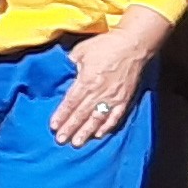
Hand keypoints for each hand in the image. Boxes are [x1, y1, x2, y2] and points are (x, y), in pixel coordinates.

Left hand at [50, 12, 171, 146]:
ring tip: (77, 143)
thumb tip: (63, 72)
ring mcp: (114, 97)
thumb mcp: (81, 51)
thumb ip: (70, 63)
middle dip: (70, 128)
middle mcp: (99, 92)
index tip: (53, 126)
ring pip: (97, 119)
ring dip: (86, 132)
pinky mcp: (125, 99)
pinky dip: (107, 126)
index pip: (71, 102)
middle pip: (82, 114)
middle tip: (61, 140)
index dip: (62, 115)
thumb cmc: (106, 45)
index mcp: (87, 80)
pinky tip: (99, 134)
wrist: (134, 44)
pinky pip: (115, 116)